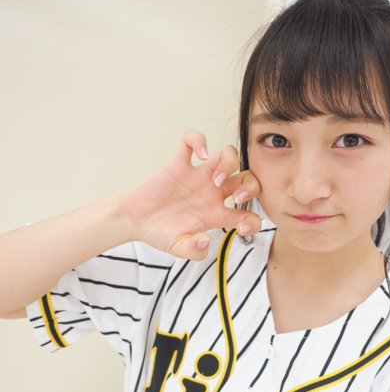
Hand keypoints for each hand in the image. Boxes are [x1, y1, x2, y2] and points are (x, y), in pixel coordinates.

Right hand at [120, 131, 260, 258]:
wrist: (134, 220)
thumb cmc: (158, 233)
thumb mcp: (178, 248)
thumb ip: (193, 251)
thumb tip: (205, 242)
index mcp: (217, 214)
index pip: (248, 215)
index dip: (253, 221)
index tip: (241, 228)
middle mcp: (212, 193)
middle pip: (247, 179)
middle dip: (251, 186)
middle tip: (236, 197)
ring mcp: (197, 176)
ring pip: (228, 155)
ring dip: (230, 163)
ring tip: (216, 179)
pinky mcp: (179, 163)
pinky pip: (192, 141)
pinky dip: (198, 140)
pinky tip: (198, 153)